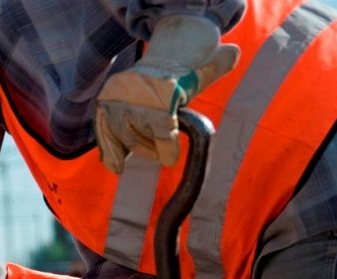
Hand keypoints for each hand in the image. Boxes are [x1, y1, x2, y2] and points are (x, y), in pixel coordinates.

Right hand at [95, 14, 238, 170]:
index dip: (166, 146)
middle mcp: (133, 92)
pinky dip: (110, 152)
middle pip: (138, 136)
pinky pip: (105, 133)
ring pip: (122, 136)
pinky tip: (117, 167)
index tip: (170, 159)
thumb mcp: (200, 73)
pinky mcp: (104, 107)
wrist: (156, 67)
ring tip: (148, 150)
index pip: (160, 124)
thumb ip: (215, 67)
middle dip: (151, 148)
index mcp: (159, 85)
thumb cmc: (182, 79)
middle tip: (162, 154)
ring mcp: (115, 99)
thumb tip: (232, 54)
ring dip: (134, 148)